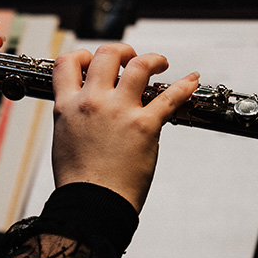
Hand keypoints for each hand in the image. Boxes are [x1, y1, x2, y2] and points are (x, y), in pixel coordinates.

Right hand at [50, 43, 199, 211]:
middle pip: (107, 55)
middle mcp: (92, 102)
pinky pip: (170, 97)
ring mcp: (120, 111)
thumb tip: (86, 110)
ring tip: (161, 64)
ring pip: (139, 65)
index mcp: (68, 106)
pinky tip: (191, 81)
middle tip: (132, 59)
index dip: (82, 55)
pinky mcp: (145, 126)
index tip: (93, 60)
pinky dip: (185, 86)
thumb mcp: (65, 140)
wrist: (92, 205)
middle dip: (122, 51)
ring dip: (153, 59)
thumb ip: (75, 118)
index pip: (67, 63)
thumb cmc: (80, 181)